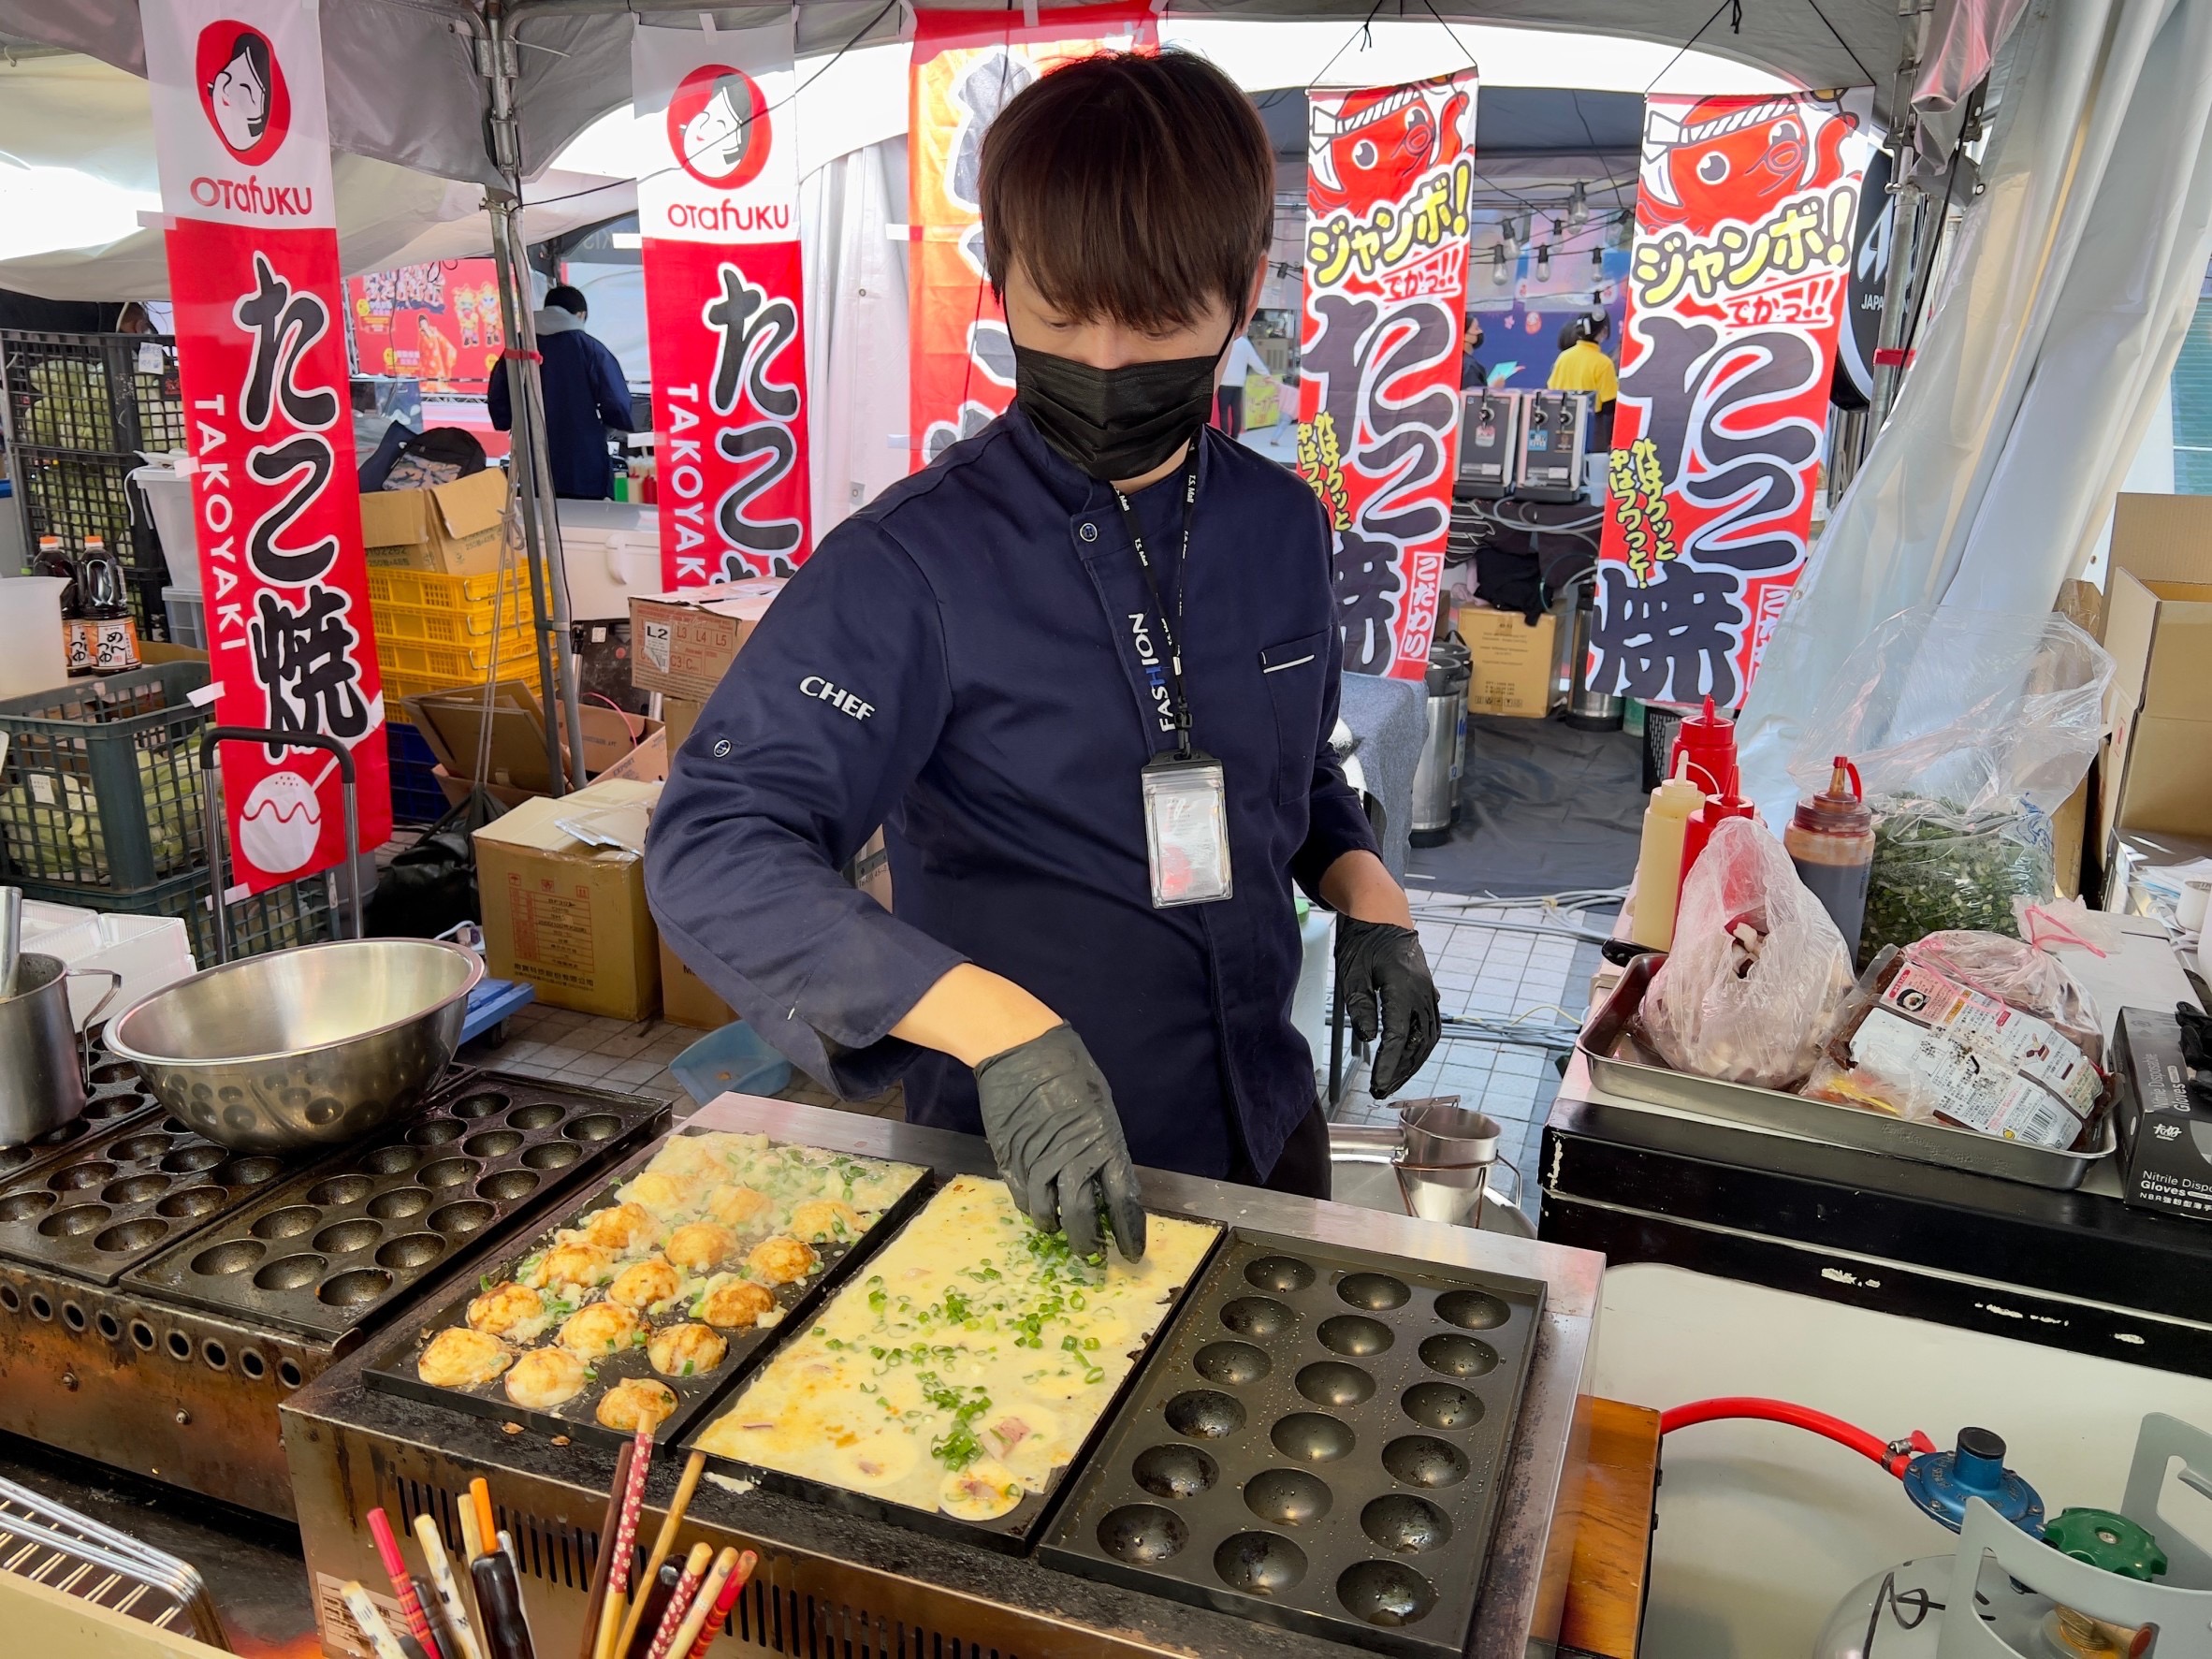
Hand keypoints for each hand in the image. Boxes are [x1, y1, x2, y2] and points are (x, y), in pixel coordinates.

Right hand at [973, 1024, 1146, 1260]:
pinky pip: (1023, 1199)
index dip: (1129, 1233)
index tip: (1132, 1254)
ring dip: (1056, 1229)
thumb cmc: (1068, 1069)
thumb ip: (1103, 1146)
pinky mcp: (1010, 1161)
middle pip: (1084, 1219)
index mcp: (1105, 1145)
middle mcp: (1073, 1161)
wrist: (1020, 1050)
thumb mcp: (1100, 1107)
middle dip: (1089, 1244)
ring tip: (1060, 1231)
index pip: (1124, 1201)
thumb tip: (1105, 1178)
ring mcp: (1039, 1164)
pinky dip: (1032, 1210)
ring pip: (1048, 1216)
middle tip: (1093, 1255)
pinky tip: (1038, 1209)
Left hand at [1335, 917, 1440, 1097]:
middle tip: (1382, 1091)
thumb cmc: (1363, 939)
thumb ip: (1361, 1006)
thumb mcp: (1352, 972)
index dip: (1387, 1064)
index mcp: (1403, 988)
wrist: (1382, 912)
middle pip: (1418, 1043)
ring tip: (1394, 1080)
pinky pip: (1430, 1025)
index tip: (1377, 1084)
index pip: (1398, 1037)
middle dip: (1401, 1071)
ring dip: (1412, 1062)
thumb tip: (1371, 1038)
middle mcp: (1422, 993)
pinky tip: (1409, 1057)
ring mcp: (1427, 992)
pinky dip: (1420, 1046)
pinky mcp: (1426, 991)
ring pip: (1428, 1037)